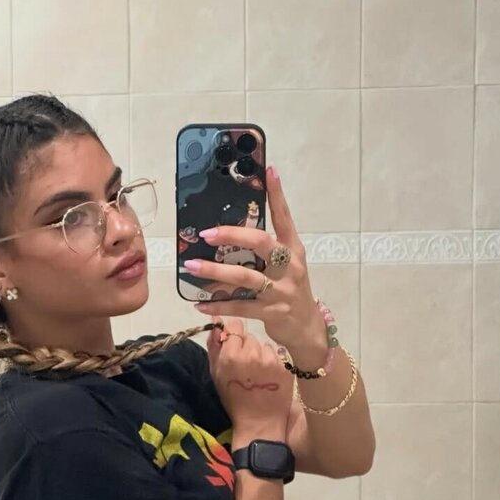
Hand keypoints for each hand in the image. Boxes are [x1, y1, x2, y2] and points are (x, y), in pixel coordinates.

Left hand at [188, 166, 321, 350]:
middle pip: (260, 243)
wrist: (307, 328)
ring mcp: (282, 291)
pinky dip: (218, 306)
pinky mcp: (272, 312)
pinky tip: (200, 304)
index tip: (268, 171)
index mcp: (294, 250)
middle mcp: (290, 267)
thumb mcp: (287, 266)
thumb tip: (231, 233)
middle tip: (206, 234)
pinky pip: (240, 308)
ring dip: (215, 272)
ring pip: (245, 278)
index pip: (285, 218)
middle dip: (231, 235)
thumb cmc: (291, 291)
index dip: (277, 195)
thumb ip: (266, 250)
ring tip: (193, 267)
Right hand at [205, 316, 292, 431]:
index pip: (235, 326)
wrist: (259, 423)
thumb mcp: (216, 374)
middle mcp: (252, 355)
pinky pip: (276, 355)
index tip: (234, 346)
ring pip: (264, 345)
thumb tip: (216, 321)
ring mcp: (271, 361)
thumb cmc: (233, 399)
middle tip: (246, 366)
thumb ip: (214, 346)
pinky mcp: (285, 368)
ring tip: (258, 373)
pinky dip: (272, 363)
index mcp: (231, 356)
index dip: (234, 335)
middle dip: (246, 347)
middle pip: (249, 336)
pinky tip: (268, 377)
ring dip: (260, 354)